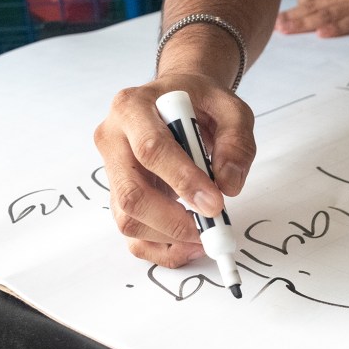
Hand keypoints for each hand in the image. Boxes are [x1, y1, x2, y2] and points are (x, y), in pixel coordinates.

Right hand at [94, 73, 255, 266]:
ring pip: (128, 218)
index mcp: (133, 107)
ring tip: (206, 233)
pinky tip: (189, 242)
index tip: (215, 204)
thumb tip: (227, 185)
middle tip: (211, 229)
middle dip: (173, 220)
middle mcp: (112, 139)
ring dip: (170, 237)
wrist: (176, 101)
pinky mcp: (118, 193)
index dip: (184, 181)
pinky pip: (132, 232)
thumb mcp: (230, 108)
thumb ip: (236, 142)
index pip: (152, 149)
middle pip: (131, 192)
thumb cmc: (199, 101)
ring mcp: (111, 170)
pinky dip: (161, 247)